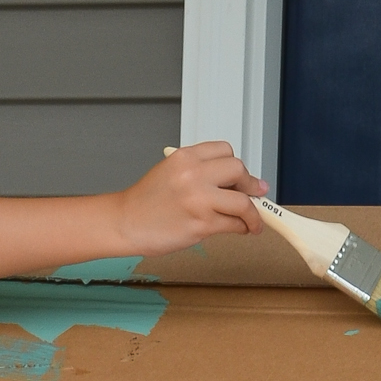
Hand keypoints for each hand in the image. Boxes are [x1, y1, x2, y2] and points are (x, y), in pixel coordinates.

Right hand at [114, 139, 265, 253]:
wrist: (126, 222)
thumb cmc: (146, 202)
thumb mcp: (171, 172)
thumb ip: (199, 172)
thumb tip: (233, 181)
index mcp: (185, 157)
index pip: (225, 151)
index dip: (237, 166)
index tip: (242, 178)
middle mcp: (193, 174)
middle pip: (239, 170)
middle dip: (250, 185)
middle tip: (255, 195)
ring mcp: (199, 199)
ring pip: (243, 201)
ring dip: (254, 213)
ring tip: (253, 221)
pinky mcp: (202, 224)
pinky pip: (234, 224)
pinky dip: (243, 227)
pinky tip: (241, 229)